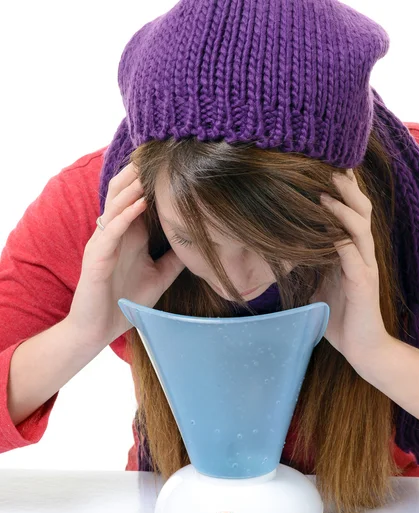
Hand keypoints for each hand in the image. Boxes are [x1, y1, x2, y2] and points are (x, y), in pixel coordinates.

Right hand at [67, 162, 184, 347]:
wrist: (98, 329)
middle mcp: (115, 234)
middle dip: (138, 174)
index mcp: (130, 235)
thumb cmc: (125, 302)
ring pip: (115, 205)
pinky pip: (110, 230)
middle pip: (123, 193)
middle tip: (158, 153)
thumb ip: (174, 259)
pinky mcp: (96, 257)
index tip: (172, 163)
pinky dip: (125, 214)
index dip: (152, 181)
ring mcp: (104, 243)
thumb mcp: (159, 276)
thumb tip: (198, 245)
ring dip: (132, 187)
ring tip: (148, 169)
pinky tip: (139, 202)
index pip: (140, 200)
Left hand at [311, 169, 390, 366]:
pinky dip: (342, 239)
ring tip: (325, 190)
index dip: (342, 190)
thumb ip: (310, 262)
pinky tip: (330, 229)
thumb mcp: (319, 282)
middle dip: (346, 187)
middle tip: (327, 165)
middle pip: (360, 210)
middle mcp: (362, 253)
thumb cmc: (339, 314)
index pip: (350, 211)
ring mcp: (365, 267)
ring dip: (343, 207)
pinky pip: (354, 256)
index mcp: (352, 250)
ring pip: (360, 227)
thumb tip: (283, 246)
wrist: (361, 347)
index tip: (324, 167)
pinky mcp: (364, 284)